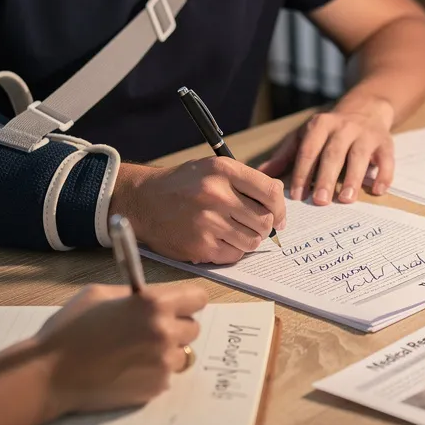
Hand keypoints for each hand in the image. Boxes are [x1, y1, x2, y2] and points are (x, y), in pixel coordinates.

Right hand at [36, 282, 207, 415]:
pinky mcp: (157, 386)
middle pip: (193, 328)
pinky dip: (153, 372)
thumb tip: (152, 296)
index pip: (197, 298)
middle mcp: (165, 332)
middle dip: (175, 327)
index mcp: (153, 304)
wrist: (50, 374)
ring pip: (182, 353)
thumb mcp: (100, 295)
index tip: (177, 306)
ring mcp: (163, 363)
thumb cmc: (69, 330)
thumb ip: (133, 295)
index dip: (186, 302)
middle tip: (148, 331)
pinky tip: (127, 370)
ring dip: (167, 352)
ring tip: (136, 353)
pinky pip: (167, 375)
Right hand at [110, 157, 286, 264]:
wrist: (142, 201)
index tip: (279, 217)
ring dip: (248, 240)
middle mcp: (216, 195)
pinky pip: (234, 255)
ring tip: (234, 233)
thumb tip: (279, 201)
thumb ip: (246, 181)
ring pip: (252, 241)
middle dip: (264, 227)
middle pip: (265, 220)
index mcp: (224, 171)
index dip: (281, 208)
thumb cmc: (183, 185)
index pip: (271, 192)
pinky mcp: (200, 246)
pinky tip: (219, 241)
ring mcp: (208, 222)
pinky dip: (232, 251)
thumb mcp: (213, 169)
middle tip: (253, 226)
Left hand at [258, 97, 395, 204]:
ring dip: (353, 178)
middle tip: (319, 201)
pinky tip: (377, 191)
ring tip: (346, 199)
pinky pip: (387, 159)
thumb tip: (261, 173)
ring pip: (360, 156)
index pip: (308, 150)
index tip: (296, 196)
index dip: (301, 172)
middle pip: (333, 154)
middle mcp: (344, 127)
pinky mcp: (386, 142)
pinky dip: (384, 175)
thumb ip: (285, 155)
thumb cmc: (329, 129)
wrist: (366, 107)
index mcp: (320, 125)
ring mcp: (366, 134)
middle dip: (325, 177)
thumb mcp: (305, 135)